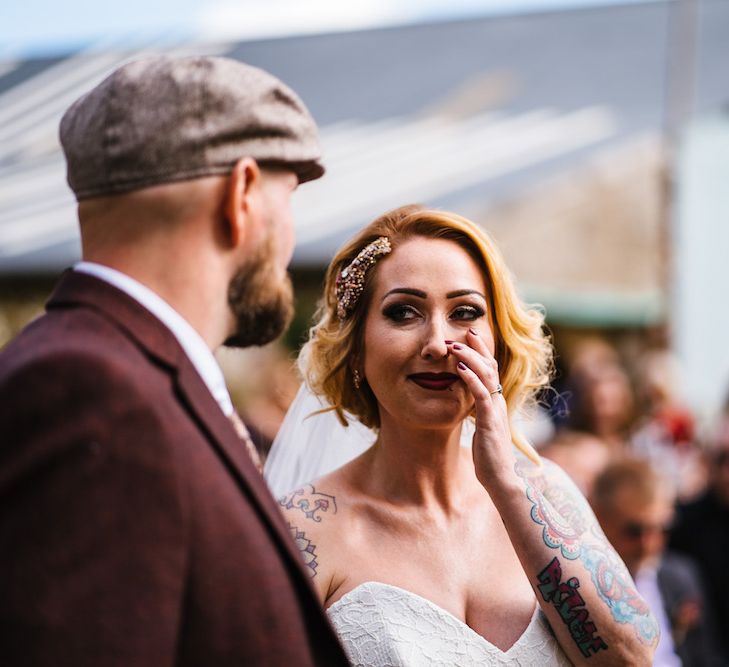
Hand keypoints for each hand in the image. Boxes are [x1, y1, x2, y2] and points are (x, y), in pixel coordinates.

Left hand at [448, 329, 515, 487]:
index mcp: (496, 402)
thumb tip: (466, 399)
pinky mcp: (489, 421)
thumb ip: (477, 411)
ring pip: (486, 375)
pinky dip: (470, 379)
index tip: (469, 334)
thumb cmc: (488, 455)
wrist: (499, 477)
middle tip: (463, 331)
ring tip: (454, 345)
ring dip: (470, 358)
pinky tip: (458, 369)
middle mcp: (498, 401)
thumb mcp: (481, 426)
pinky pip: (481, 394)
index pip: (491, 369)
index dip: (482, 350)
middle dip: (477, 347)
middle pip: (491, 365)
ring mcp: (495, 410)